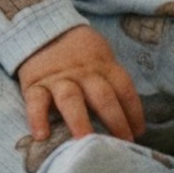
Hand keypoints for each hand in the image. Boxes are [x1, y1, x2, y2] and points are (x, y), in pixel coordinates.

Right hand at [17, 25, 145, 141]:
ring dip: (79, 120)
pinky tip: (42, 135)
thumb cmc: (78, 52)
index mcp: (104, 66)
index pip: (124, 88)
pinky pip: (36, 102)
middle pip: (102, 96)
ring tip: (84, 142)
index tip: (138, 133)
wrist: (43, 28)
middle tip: (121, 144)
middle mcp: (84, 73)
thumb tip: (129, 117)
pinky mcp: (35, 84)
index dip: (133, 111)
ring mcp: (59, 79)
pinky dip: (38, 118)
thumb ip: (110, 82)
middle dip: (114, 120)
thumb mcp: (100, 58)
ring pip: (71, 99)